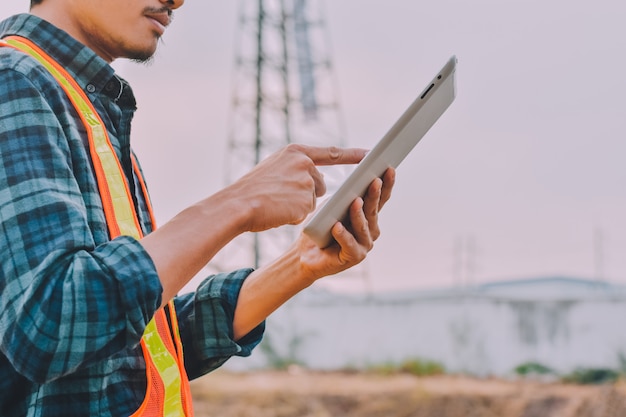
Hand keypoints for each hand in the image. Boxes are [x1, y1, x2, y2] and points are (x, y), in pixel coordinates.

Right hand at [230, 144, 366, 231]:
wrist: (237, 205)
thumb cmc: (250, 190)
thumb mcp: (273, 168)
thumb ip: (296, 168)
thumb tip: (316, 182)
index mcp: (296, 151)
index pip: (331, 153)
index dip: (352, 154)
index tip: (371, 154)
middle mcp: (304, 164)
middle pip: (319, 183)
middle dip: (305, 192)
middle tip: (280, 195)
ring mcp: (306, 182)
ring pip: (312, 200)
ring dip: (298, 204)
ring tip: (275, 202)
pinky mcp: (306, 202)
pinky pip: (306, 213)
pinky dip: (294, 215)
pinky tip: (278, 211)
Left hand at [231, 168, 394, 339]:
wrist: (305, 254)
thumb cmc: (321, 228)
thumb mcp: (332, 207)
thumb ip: (344, 197)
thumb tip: (351, 183)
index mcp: (368, 217)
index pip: (380, 198)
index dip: (386, 184)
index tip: (389, 168)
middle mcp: (370, 231)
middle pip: (373, 210)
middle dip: (374, 195)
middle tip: (375, 180)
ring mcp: (364, 245)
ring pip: (363, 226)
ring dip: (359, 214)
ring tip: (355, 201)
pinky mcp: (354, 257)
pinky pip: (349, 244)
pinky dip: (343, 235)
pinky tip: (336, 226)